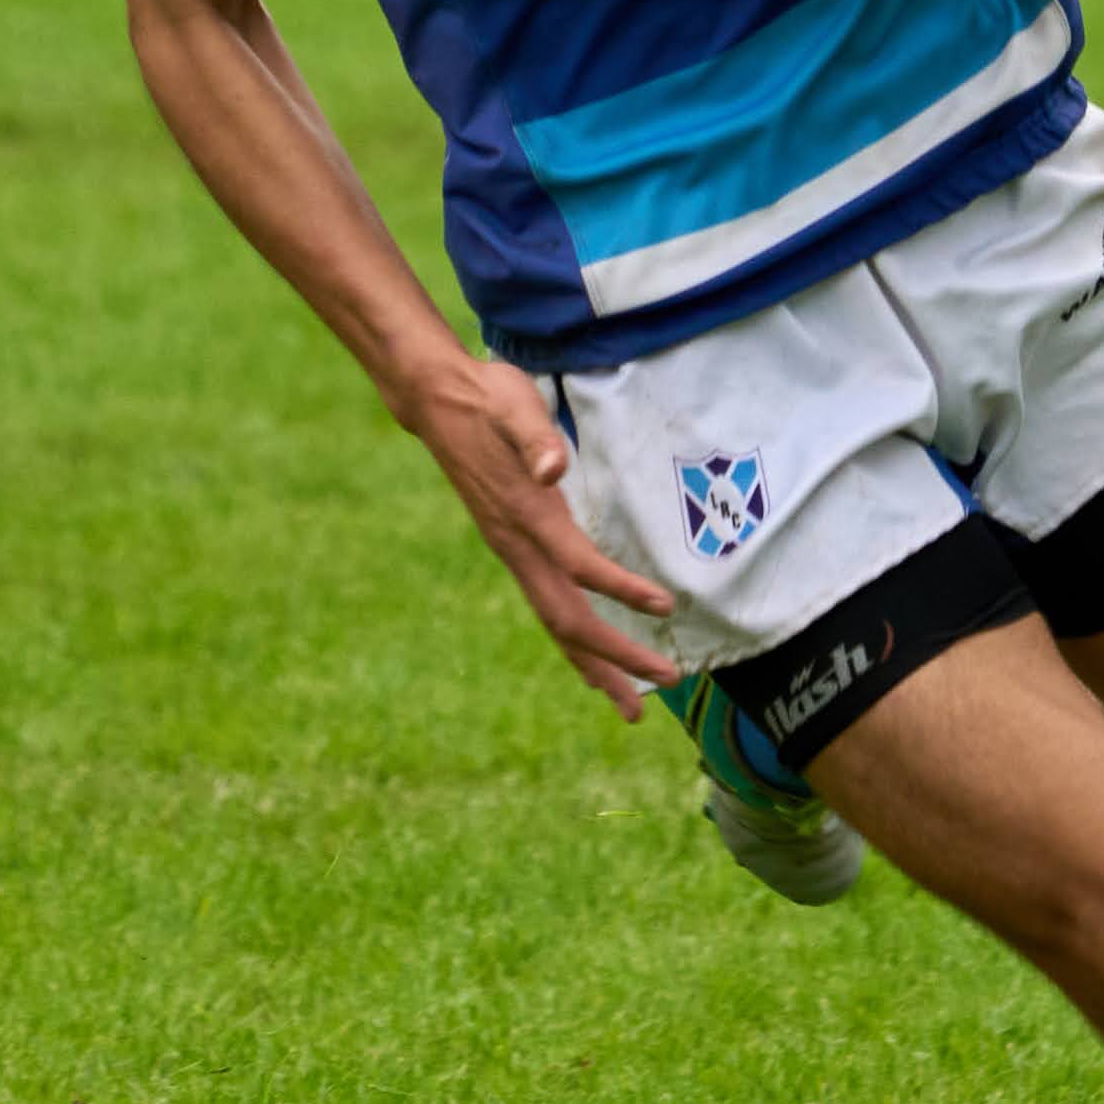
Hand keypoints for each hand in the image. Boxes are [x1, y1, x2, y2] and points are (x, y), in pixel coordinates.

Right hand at [394, 351, 678, 715]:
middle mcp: (517, 545)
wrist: (438, 402)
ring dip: (596, 665)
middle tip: (666, 683)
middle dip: (616, 657)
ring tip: (630, 706)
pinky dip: (574, 644)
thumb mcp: (514, 404)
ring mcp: (512, 551)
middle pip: (568, 619)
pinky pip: (547, 607)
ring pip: (555, 624)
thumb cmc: (486, 398)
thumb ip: (534, 436)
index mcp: (526, 515)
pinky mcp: (513, 547)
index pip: (578, 565)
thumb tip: (552, 468)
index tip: (666, 608)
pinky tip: (593, 661)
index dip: (622, 589)